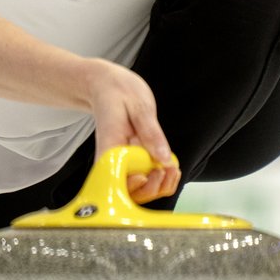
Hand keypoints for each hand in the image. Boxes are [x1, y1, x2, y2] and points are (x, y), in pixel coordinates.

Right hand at [85, 59, 180, 203]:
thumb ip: (152, 132)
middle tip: (169, 170)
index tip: (153, 171)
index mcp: (109, 147)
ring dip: (159, 186)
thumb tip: (164, 158)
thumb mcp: (140, 105)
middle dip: (153, 188)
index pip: (116, 180)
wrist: (106, 87)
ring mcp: (121, 163)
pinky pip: (143, 180)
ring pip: (137, 191)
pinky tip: (170, 166)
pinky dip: (159, 179)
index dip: (135, 186)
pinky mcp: (130, 162)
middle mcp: (112, 161)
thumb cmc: (118, 92)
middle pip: (128, 193)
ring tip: (173, 169)